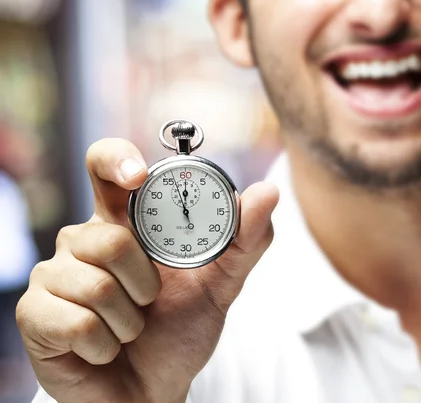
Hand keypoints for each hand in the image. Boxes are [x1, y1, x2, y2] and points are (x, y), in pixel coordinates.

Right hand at [16, 138, 277, 402]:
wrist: (153, 389)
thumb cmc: (180, 327)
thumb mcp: (222, 283)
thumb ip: (245, 240)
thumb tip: (268, 192)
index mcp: (124, 219)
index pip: (105, 165)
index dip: (116, 158)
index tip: (136, 176)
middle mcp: (84, 238)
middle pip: (111, 237)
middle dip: (146, 282)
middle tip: (150, 300)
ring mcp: (54, 273)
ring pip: (98, 283)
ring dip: (128, 319)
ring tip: (128, 328)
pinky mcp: (35, 313)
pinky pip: (78, 322)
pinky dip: (105, 345)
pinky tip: (104, 348)